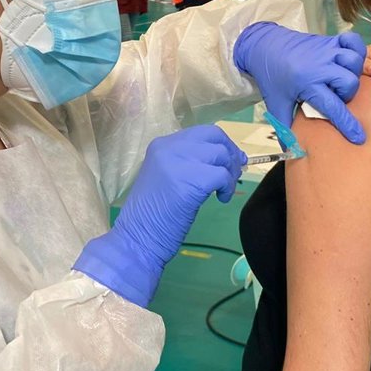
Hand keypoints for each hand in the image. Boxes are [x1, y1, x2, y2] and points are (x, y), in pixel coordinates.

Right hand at [74, 125, 246, 306]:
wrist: (137, 238)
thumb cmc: (152, 216)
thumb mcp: (168, 177)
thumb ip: (190, 163)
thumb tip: (227, 157)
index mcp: (161, 145)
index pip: (201, 132)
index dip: (222, 144)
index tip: (232, 161)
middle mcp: (169, 147)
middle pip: (213, 136)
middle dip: (230, 153)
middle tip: (233, 174)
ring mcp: (178, 161)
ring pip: (220, 154)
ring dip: (230, 173)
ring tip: (224, 192)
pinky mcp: (190, 180)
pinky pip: (221, 175)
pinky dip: (227, 187)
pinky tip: (221, 199)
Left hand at [233, 22, 368, 143]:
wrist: (264, 46)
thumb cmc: (272, 78)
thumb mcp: (276, 104)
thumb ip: (286, 128)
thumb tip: (292, 152)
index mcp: (307, 84)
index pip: (333, 106)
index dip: (348, 124)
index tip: (358, 137)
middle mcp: (320, 66)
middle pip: (349, 83)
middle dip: (347, 95)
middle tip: (335, 96)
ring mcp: (326, 50)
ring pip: (354, 61)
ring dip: (353, 72)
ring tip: (341, 79)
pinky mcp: (330, 40)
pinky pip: (353, 41)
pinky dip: (357, 49)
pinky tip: (349, 60)